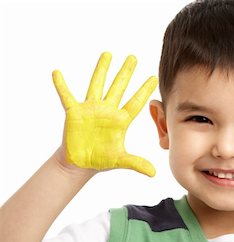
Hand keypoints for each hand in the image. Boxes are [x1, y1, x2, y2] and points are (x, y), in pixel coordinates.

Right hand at [52, 52, 157, 176]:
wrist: (81, 163)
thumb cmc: (101, 160)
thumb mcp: (120, 160)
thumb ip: (136, 163)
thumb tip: (154, 173)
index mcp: (120, 121)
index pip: (135, 102)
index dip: (144, 90)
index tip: (153, 77)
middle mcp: (107, 111)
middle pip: (118, 87)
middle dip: (126, 73)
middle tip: (133, 57)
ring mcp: (91, 110)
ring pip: (97, 85)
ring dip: (101, 70)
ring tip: (108, 54)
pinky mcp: (74, 113)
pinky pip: (67, 96)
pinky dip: (61, 85)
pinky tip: (57, 73)